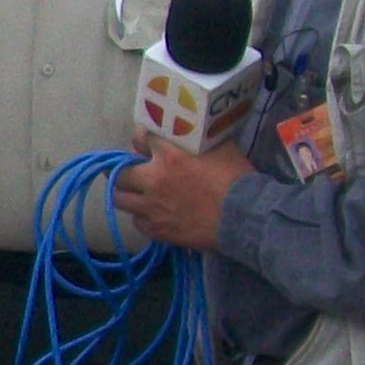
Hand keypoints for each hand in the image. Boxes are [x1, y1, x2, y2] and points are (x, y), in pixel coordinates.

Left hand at [117, 139, 252, 251]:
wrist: (245, 218)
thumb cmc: (236, 180)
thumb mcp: (221, 148)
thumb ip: (200, 140)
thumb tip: (193, 134)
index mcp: (169, 157)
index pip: (141, 139)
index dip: (141, 139)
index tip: (143, 141)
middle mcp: (153, 181)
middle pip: (119, 174)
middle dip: (122, 170)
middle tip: (130, 171)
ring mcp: (152, 208)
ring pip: (119, 199)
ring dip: (126, 194)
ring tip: (134, 193)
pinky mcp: (157, 230)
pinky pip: (137, 222)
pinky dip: (141, 216)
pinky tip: (151, 214)